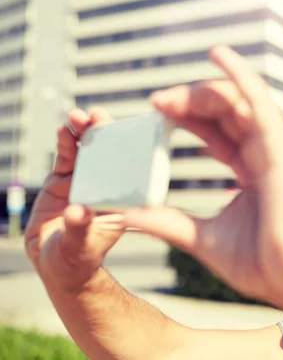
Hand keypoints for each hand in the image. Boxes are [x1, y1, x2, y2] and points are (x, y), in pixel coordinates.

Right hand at [24, 108, 125, 290]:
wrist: (56, 263)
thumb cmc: (77, 258)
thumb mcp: (80, 246)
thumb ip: (79, 228)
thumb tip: (76, 212)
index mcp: (121, 199)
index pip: (130, 168)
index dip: (128, 147)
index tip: (127, 130)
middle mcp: (106, 186)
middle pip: (109, 152)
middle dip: (104, 132)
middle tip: (98, 116)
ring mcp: (86, 180)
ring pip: (87, 150)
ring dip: (84, 131)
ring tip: (78, 117)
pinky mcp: (64, 180)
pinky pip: (66, 157)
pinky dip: (65, 142)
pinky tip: (64, 129)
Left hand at [123, 46, 282, 321]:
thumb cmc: (265, 265)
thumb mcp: (202, 239)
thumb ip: (168, 221)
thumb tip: (128, 213)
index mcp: (249, 171)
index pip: (215, 133)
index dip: (186, 119)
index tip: (154, 115)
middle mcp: (263, 155)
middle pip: (224, 112)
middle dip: (188, 102)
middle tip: (154, 103)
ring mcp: (274, 150)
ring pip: (238, 102)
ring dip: (202, 91)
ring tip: (166, 98)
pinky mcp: (281, 150)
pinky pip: (261, 104)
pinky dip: (241, 77)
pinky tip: (219, 55)